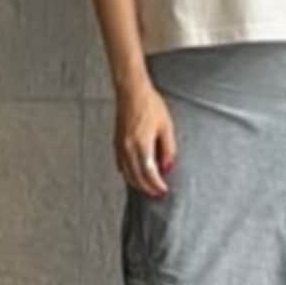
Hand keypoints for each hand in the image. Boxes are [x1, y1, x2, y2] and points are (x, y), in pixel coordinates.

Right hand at [115, 77, 175, 197]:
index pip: (149, 174)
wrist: (132, 92)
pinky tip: (134, 173)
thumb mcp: (166, 127)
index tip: (163, 190)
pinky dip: (128, 173)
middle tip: (156, 192)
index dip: (156, 185)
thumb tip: (167, 167)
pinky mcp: (117, 142)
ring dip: (137, 183)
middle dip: (147, 188)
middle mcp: (128, 149)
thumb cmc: (149, 104)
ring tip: (147, 187)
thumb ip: (168, 149)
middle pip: (136, 177)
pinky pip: (121, 164)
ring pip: (127, 173)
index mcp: (142, 145)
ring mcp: (120, 146)